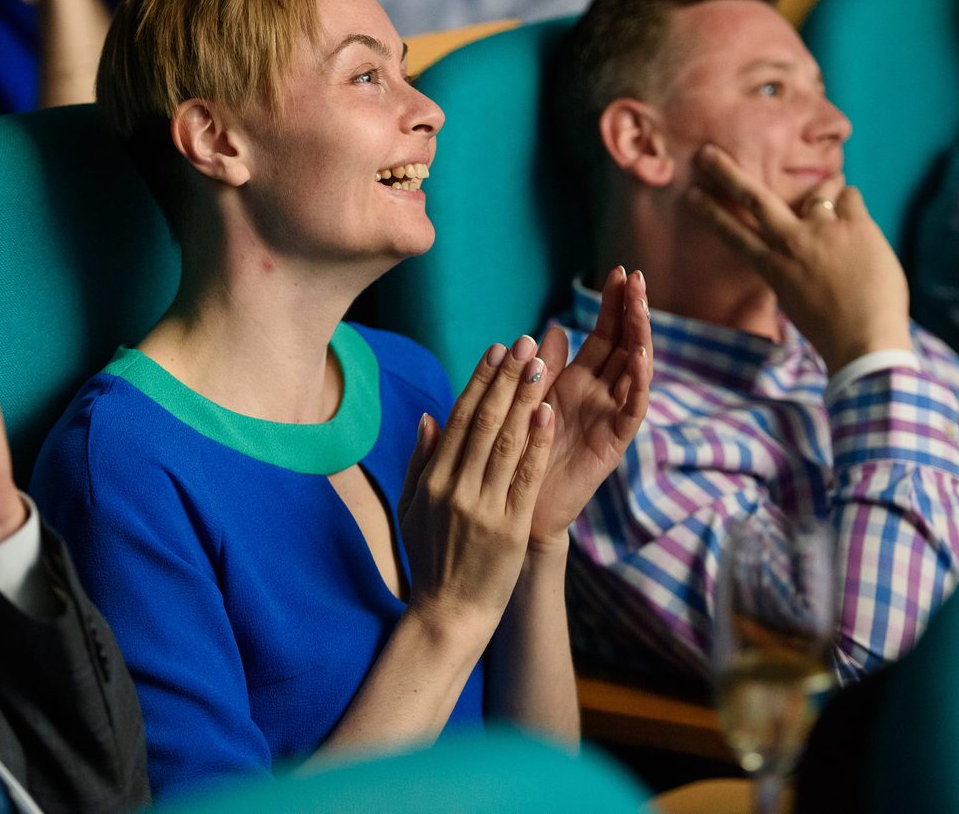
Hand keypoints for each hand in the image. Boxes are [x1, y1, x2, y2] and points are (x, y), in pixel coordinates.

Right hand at [396, 336, 557, 644]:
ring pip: (506, 442)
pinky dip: (537, 444)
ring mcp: (482, 507)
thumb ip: (420, 461)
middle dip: (505, 378)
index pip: (458, 419)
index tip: (495, 349)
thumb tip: (428, 416)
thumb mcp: (411, 508)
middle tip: (523, 342)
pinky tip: (547, 413)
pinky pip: (525, 477)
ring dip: (524, 399)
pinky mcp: (509, 528)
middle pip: (483, 421)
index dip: (478, 381)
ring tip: (540, 363)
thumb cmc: (430, 559)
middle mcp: (455, 488)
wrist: (448, 615)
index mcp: (432, 479)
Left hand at [532, 265, 652, 548]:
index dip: (612, 304)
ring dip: (639, 337)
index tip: (618, 271)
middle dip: (631, 310)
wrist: (520, 509)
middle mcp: (600, 394)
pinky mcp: (613, 442)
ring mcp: (610, 417)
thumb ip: (544, 368)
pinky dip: (637, 382)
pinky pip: (631, 408)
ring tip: (639, 305)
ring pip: (633, 370)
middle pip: (623, 344)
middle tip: (635, 276)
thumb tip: (548, 329)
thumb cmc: (523, 455)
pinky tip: (638, 356)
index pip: (603, 334)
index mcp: (579, 381)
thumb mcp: (530, 401)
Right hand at [687, 145, 910, 367]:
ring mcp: (824, 230)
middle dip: (728, 174)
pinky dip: (853, 207)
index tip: (691, 192)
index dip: (710, 211)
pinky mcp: (857, 225)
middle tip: (708, 153)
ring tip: (833, 186)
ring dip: (827, 188)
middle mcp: (792, 242)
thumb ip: (789, 266)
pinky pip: (852, 197)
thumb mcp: (794, 299)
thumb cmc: (830, 329)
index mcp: (773, 266)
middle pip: (755, 199)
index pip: (733, 233)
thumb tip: (796, 242)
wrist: (867, 340)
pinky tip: (859, 224)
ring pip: (821, 189)